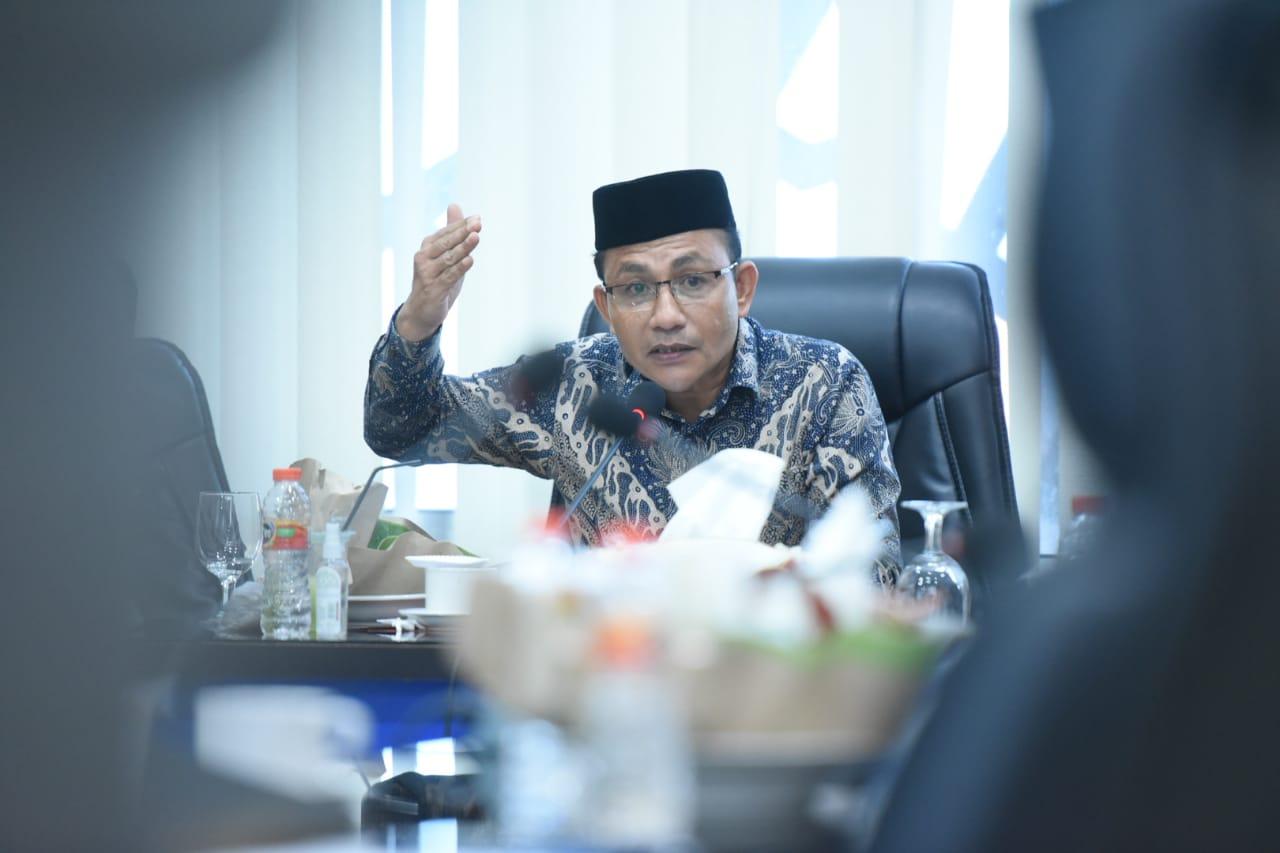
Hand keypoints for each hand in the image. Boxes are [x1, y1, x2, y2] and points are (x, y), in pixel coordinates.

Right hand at [396, 203, 481, 341]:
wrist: (421, 310)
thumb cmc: (435, 279)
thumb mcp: (445, 254)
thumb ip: (451, 232)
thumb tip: (454, 205)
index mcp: (427, 247)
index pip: (446, 233)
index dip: (462, 226)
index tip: (478, 219)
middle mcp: (424, 257)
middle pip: (446, 243)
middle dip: (462, 233)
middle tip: (478, 224)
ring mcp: (427, 274)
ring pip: (448, 258)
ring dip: (463, 248)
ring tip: (476, 238)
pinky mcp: (433, 289)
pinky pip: (448, 277)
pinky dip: (459, 268)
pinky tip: (470, 260)